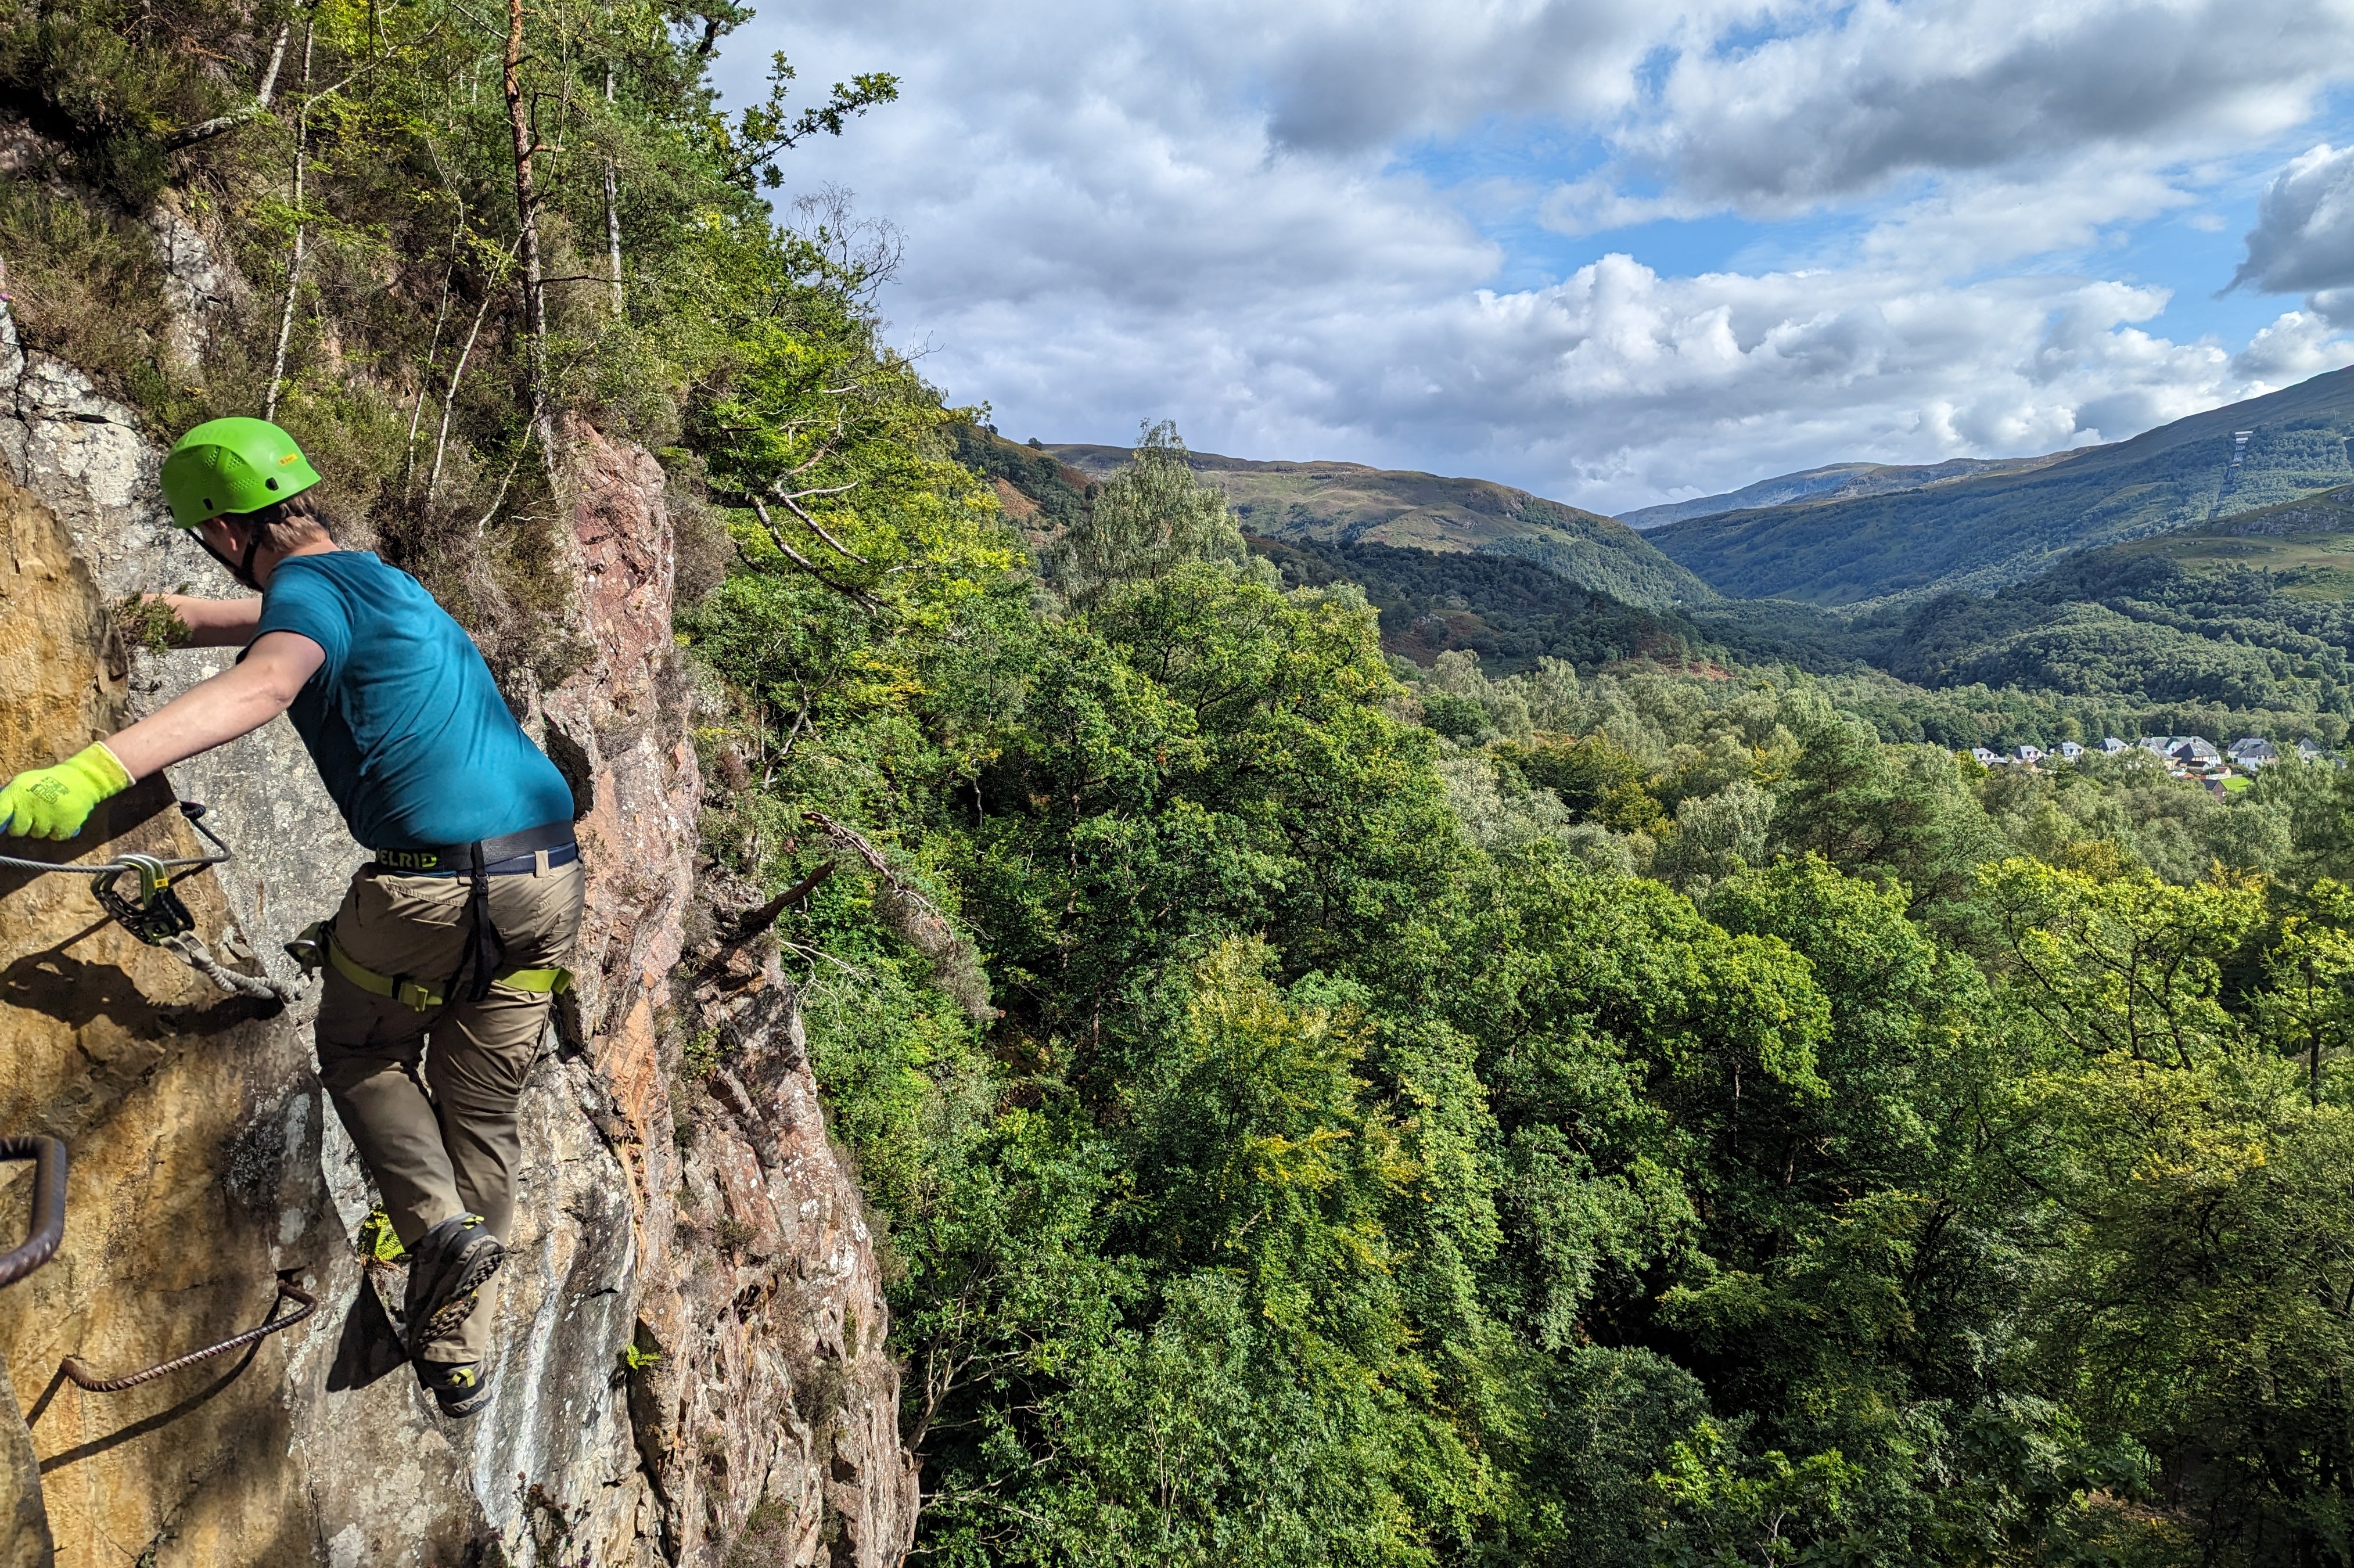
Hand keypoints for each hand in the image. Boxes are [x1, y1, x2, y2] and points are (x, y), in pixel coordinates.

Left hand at [0, 744, 131, 840]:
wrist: (82, 780)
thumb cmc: (47, 781)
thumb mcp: (24, 782)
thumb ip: (10, 797)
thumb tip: (0, 815)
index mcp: (18, 793)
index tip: (3, 824)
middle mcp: (31, 806)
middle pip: (16, 830)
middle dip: (23, 825)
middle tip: (33, 814)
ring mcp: (48, 818)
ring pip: (36, 835)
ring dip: (41, 827)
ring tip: (50, 813)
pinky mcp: (64, 827)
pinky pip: (54, 837)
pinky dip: (57, 830)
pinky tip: (61, 817)